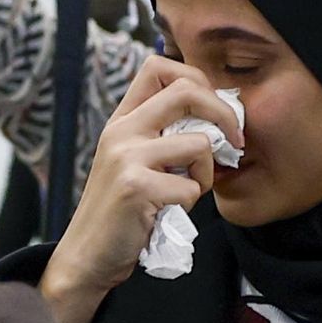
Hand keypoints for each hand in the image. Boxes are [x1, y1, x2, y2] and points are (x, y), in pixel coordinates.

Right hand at [40, 56, 242, 322]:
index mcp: (121, 120)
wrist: (87, 256)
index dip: (197, 79)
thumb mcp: (131, 161)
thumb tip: (217, 116)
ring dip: (206, 173)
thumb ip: (160, 135)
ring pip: (199, 144)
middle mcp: (121, 131)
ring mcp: (126, 157)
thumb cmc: (119, 212)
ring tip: (187, 192)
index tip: (212, 110)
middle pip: (187, 89)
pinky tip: (168, 213)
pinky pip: (191, 188)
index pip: (159, 66)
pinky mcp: (136, 188)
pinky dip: (190, 205)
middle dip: (225, 113)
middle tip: (234, 142)